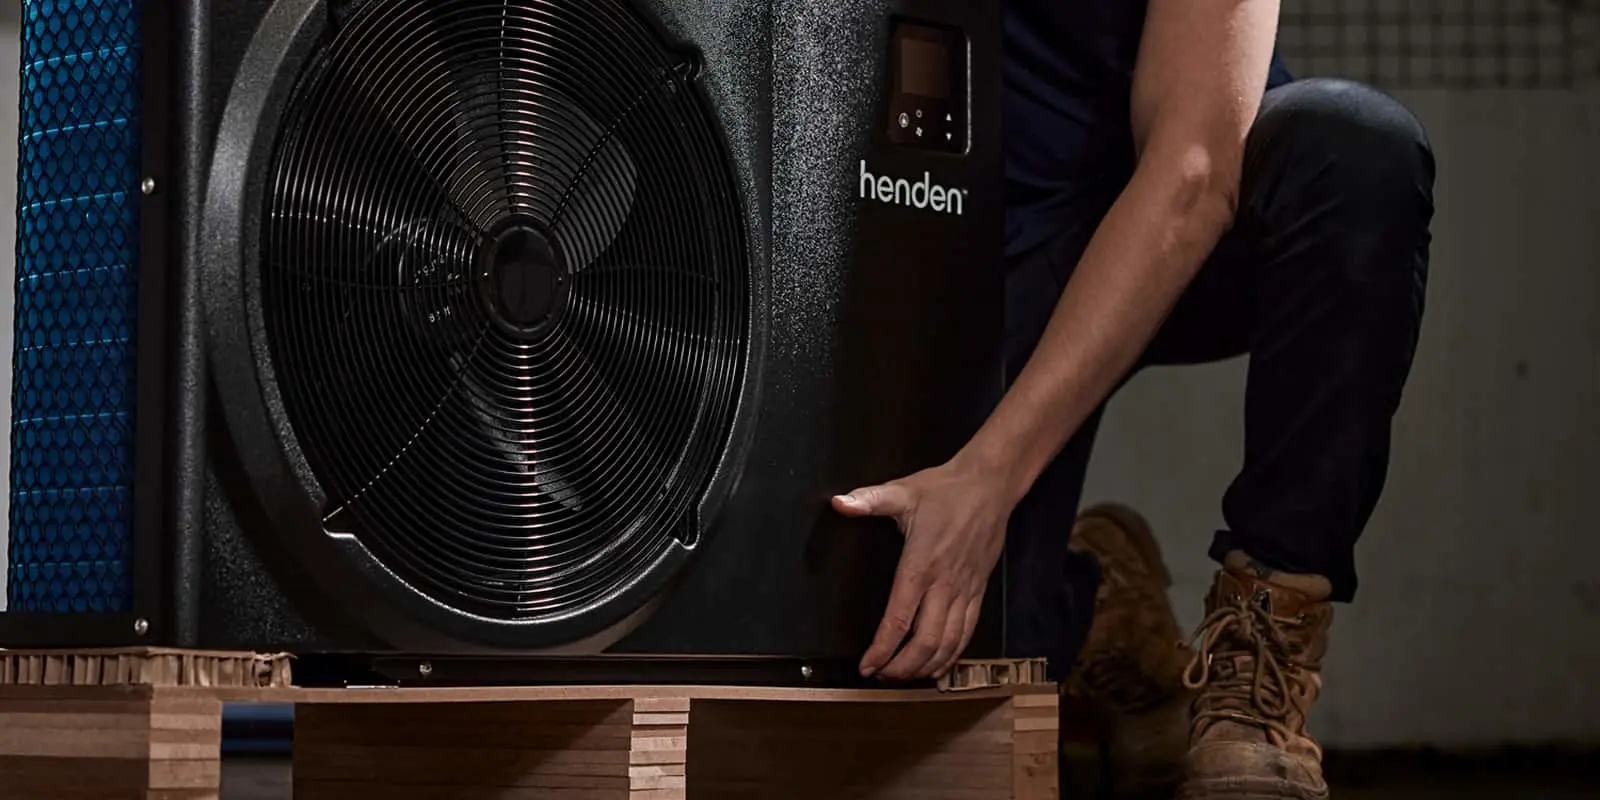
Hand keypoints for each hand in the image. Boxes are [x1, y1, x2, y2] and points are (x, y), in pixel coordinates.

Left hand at [831, 456, 1012, 680]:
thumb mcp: (902, 492)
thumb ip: (868, 500)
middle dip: (902, 666)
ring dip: (926, 666)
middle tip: (881, 677)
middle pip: (925, 641)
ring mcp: (965, 590)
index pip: (899, 619)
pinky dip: (952, 654)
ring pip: (948, 642)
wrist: (990, 485)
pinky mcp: (979, 590)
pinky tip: (939, 665)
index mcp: (921, 565)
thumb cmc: (945, 489)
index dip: (882, 649)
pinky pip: (967, 631)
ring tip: (904, 677)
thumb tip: (839, 503)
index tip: (867, 666)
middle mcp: (944, 584)